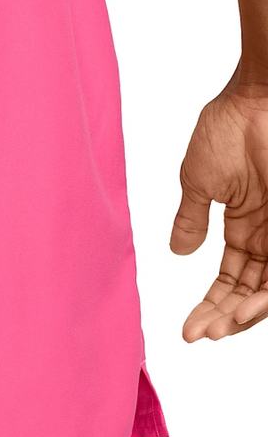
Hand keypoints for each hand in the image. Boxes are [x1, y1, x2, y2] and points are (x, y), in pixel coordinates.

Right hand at [171, 76, 267, 341]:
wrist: (258, 101)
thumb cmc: (227, 129)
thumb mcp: (198, 181)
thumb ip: (190, 219)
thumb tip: (177, 251)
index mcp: (245, 222)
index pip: (231, 277)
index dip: (210, 304)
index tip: (187, 328)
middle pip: (251, 291)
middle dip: (225, 318)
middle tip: (200, 334)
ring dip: (245, 316)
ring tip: (219, 329)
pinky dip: (265, 299)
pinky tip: (243, 311)